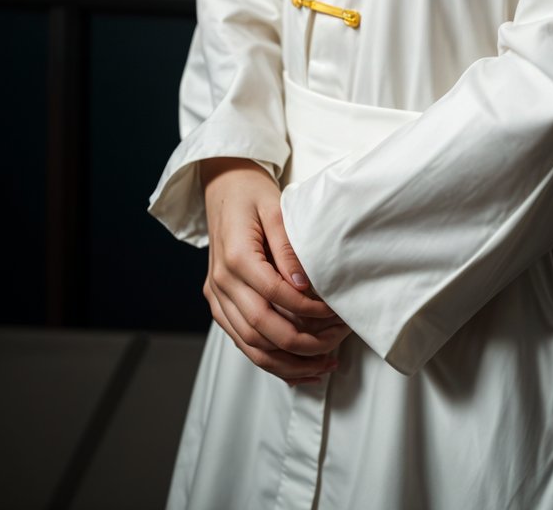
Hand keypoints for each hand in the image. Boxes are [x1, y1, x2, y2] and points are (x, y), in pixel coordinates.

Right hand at [200, 157, 351, 385]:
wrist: (223, 186)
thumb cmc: (251, 194)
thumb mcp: (276, 209)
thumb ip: (289, 249)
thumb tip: (305, 285)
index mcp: (235, 257)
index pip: (274, 295)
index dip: (307, 309)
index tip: (335, 314)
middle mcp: (221, 282)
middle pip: (261, 329)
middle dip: (302, 345)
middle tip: (335, 345)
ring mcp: (216, 296)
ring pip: (250, 346)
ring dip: (287, 363)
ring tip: (322, 366)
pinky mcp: (218, 304)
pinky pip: (242, 342)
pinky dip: (270, 359)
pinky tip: (297, 366)